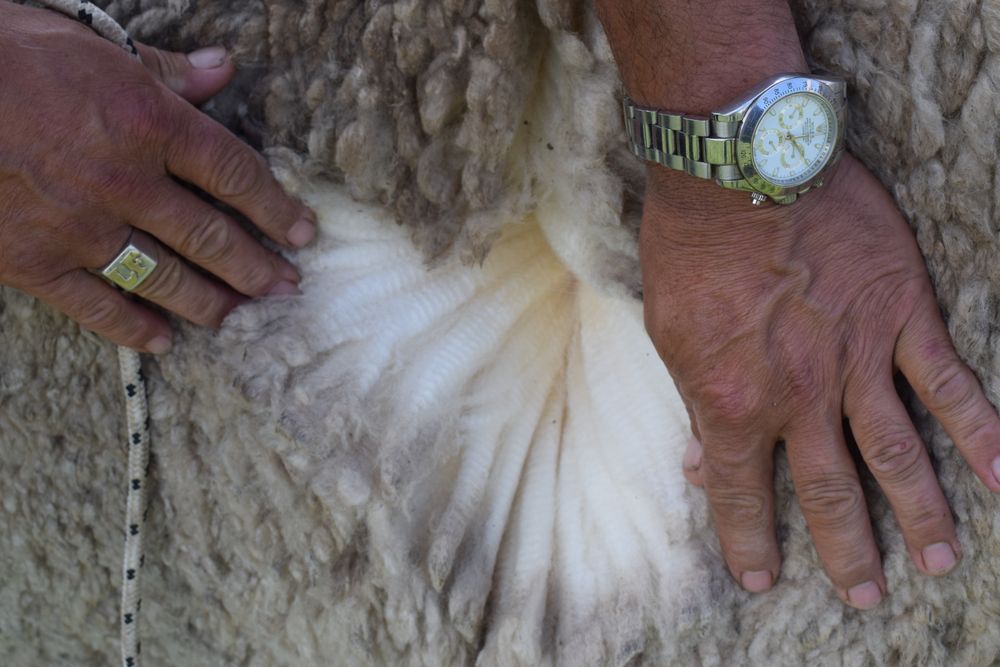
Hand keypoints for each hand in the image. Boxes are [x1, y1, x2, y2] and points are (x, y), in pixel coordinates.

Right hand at [0, 3, 314, 352]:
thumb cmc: (4, 56)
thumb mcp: (88, 44)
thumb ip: (162, 70)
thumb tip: (223, 69)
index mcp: (148, 123)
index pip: (234, 175)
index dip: (276, 208)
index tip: (302, 234)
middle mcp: (126, 182)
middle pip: (211, 237)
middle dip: (256, 267)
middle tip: (285, 288)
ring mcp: (81, 228)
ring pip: (165, 277)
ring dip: (209, 302)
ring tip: (238, 316)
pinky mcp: (34, 262)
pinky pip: (96, 306)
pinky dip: (133, 328)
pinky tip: (162, 342)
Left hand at [643, 154, 999, 607]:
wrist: (737, 170)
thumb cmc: (690, 250)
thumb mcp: (670, 336)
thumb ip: (694, 402)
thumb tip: (700, 461)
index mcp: (734, 404)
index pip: (741, 494)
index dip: (749, 541)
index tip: (760, 580)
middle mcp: (799, 397)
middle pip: (828, 490)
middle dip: (846, 549)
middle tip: (865, 596)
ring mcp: (855, 358)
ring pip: (895, 452)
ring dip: (920, 513)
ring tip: (941, 562)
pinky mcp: (900, 315)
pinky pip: (948, 383)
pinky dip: (982, 431)